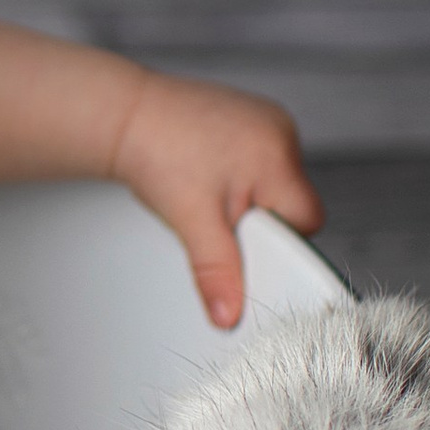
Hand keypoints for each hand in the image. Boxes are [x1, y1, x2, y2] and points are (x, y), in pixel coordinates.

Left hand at [107, 67, 322, 329]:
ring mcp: (266, 118)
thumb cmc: (154, 155)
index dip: (277, 243)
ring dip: (246, 196)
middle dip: (257, 220)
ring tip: (204, 189)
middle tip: (214, 214)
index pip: (306, 222)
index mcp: (277, 158)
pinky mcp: (251, 114)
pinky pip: (258, 161)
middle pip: (292, 203)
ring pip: (273, 183)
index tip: (241, 243)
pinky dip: (236, 174)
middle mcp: (280, 131)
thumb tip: (230, 315)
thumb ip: (217, 271)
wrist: (123, 115)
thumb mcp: (190, 223)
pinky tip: (205, 170)